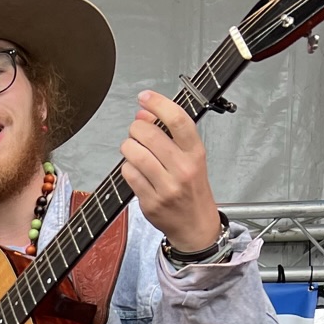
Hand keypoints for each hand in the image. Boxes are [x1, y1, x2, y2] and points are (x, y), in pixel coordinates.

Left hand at [120, 90, 221, 253]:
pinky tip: (135, 171)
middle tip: (137, 133)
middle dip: (136, 128)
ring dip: (128, 147)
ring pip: (135, 153)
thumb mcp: (190, 158)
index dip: (158, 103)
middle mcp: (183, 169)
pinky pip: (128, 174)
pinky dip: (127, 168)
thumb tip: (143, 114)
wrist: (196, 225)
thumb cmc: (192, 189)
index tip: (145, 97)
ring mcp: (166, 187)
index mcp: (196, 153)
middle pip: (149, 134)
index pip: (178, 120)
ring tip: (134, 151)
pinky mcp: (150, 201)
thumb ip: (168, 135)